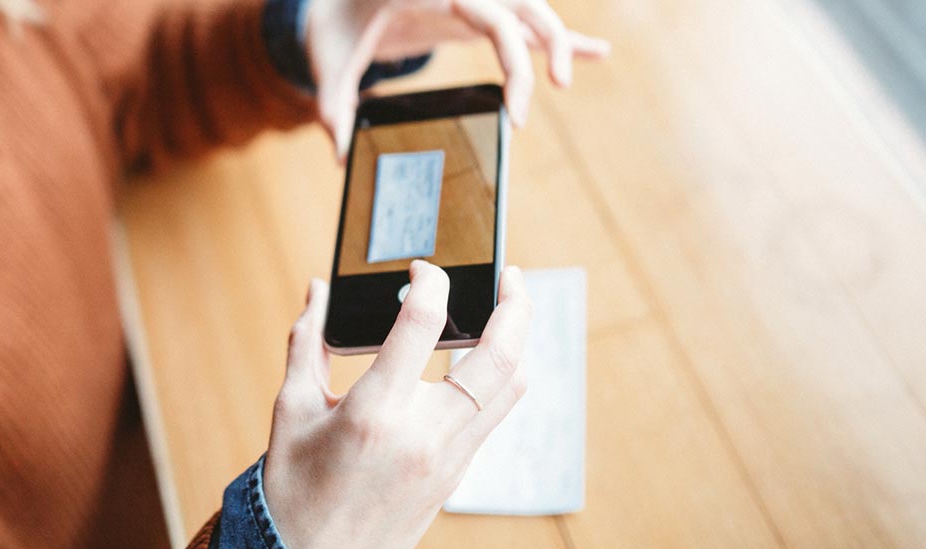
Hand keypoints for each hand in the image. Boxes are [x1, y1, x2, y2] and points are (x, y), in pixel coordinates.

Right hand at [263, 262, 531, 548]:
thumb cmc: (295, 489)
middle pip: (498, 357)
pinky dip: (499, 379)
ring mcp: (448, 458)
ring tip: (509, 311)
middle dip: (516, 305)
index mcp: (374, 413)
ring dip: (519, 342)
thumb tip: (319, 290)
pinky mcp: (457, 474)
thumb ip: (307, 343)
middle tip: (510, 275)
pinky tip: (484, 360)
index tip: (422, 269)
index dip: (430, 282)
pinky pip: (495, 416)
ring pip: (512, 388)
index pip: (422, 325)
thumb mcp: (291, 411)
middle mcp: (422, 435)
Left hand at [305, 0, 611, 154]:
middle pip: (522, 10)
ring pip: (533, 11)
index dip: (511, 60)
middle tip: (525, 116)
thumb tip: (341, 155)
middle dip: (543, 55)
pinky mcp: (478, 14)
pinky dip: (560, 38)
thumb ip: (333, 105)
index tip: (514, 112)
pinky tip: (597, 52)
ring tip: (564, 83)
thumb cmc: (336, 25)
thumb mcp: (328, 62)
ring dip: (558, 42)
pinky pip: (527, 24)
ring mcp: (474, 0)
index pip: (488, 15)